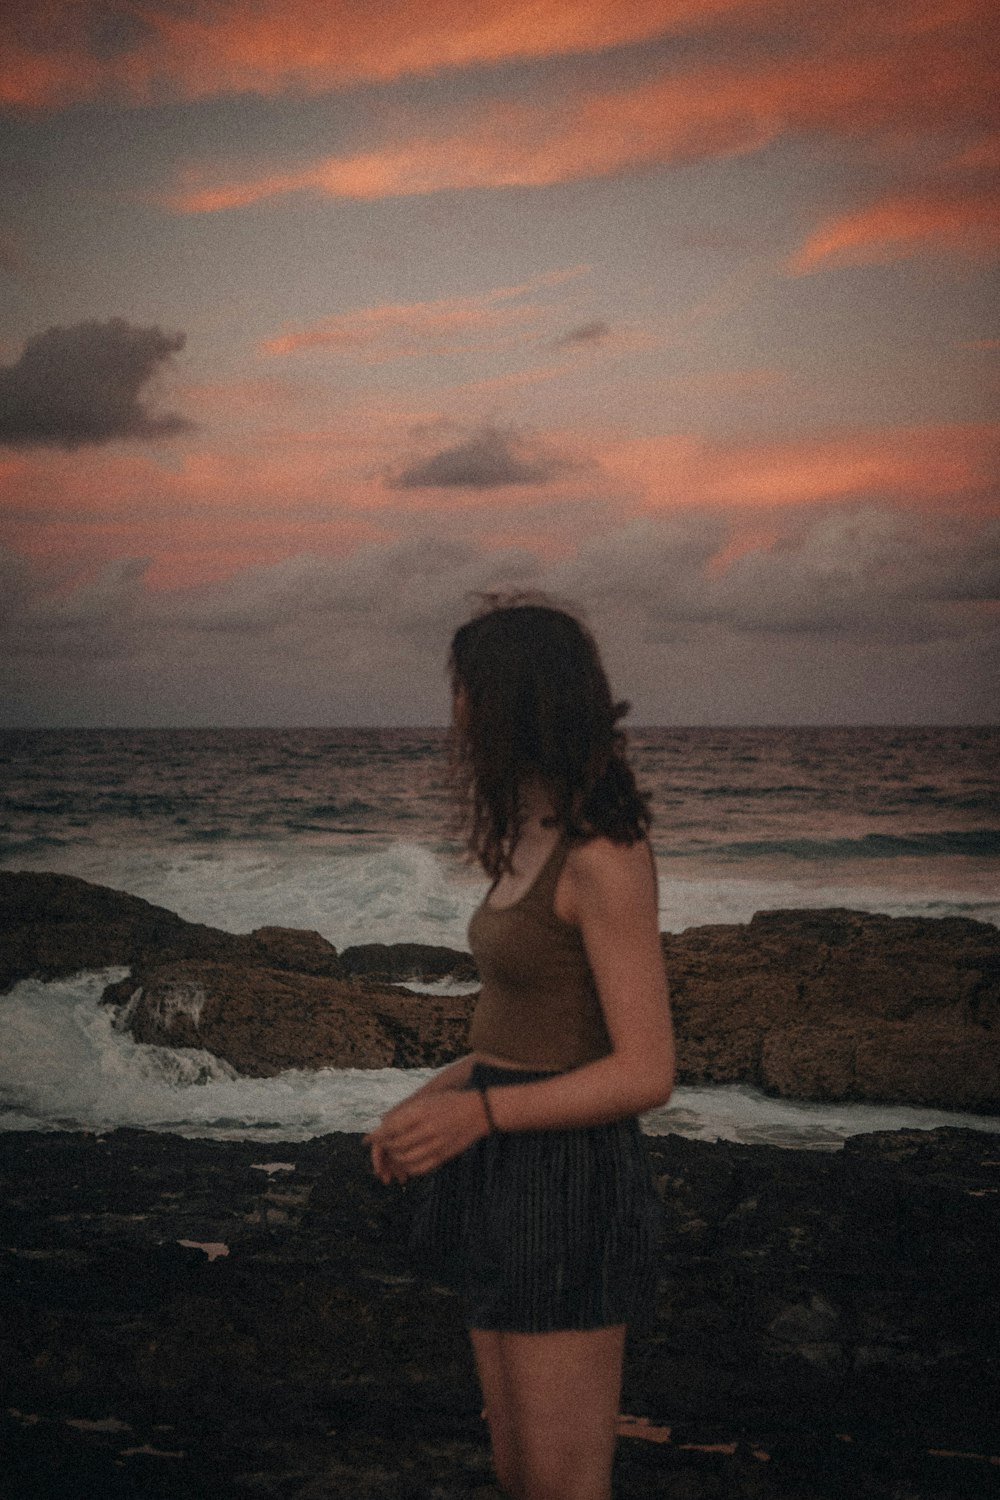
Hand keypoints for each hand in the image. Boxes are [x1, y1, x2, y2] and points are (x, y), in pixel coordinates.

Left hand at [364, 1089, 489, 1179]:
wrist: (480, 1109)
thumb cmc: (450, 1101)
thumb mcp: (427, 1099)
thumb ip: (405, 1112)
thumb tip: (382, 1122)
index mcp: (421, 1111)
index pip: (391, 1128)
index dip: (376, 1136)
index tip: (367, 1139)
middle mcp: (427, 1128)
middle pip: (396, 1144)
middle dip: (384, 1148)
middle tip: (379, 1146)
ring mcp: (436, 1143)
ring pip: (406, 1158)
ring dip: (394, 1158)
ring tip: (392, 1153)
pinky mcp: (443, 1155)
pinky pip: (420, 1167)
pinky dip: (408, 1167)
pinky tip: (405, 1162)